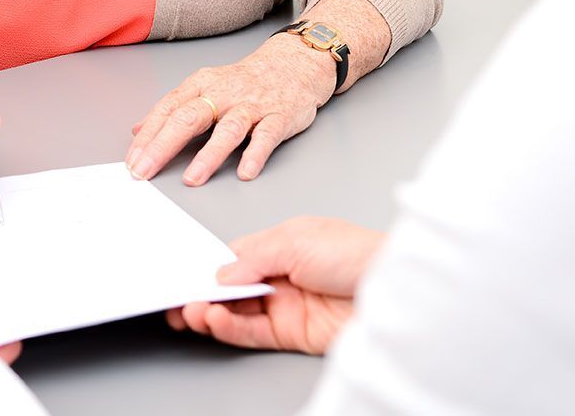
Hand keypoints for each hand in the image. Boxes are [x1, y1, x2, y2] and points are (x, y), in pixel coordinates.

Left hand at [126, 36, 333, 185]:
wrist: (294, 64)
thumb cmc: (244, 81)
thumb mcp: (203, 87)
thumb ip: (173, 109)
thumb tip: (138, 130)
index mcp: (201, 86)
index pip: (168, 110)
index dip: (148, 136)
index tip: (132, 161)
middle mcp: (223, 94)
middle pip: (189, 118)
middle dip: (163, 146)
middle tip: (145, 171)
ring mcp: (252, 106)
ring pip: (228, 129)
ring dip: (209, 155)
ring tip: (191, 179)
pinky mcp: (279, 117)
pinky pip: (266, 137)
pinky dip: (255, 154)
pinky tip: (244, 172)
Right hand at [166, 216, 385, 355]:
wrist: (395, 290)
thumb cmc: (356, 253)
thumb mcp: (296, 240)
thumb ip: (253, 257)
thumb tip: (221, 273)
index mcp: (281, 245)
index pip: (235, 257)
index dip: (208, 266)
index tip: (183, 273)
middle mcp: (281, 275)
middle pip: (231, 287)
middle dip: (203, 292)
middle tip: (179, 299)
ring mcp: (286, 305)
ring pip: (237, 311)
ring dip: (211, 311)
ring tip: (193, 311)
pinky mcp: (292, 334)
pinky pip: (252, 332)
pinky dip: (230, 328)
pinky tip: (215, 319)